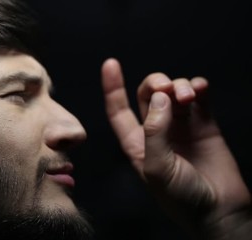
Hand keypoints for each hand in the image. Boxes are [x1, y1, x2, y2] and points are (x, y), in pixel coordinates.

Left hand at [101, 58, 251, 238]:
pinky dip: (198, 86)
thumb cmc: (182, 197)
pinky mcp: (204, 123)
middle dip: (154, 83)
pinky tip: (200, 88)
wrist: (219, 210)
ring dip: (178, 85)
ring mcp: (181, 125)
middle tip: (165, 88)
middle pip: (147, 94)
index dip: (113, 87)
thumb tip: (159, 97)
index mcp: (136, 143)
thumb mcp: (157, 168)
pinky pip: (198, 96)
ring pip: (173, 92)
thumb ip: (155, 131)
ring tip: (187, 96)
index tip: (110, 63)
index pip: (119, 110)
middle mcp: (156, 130)